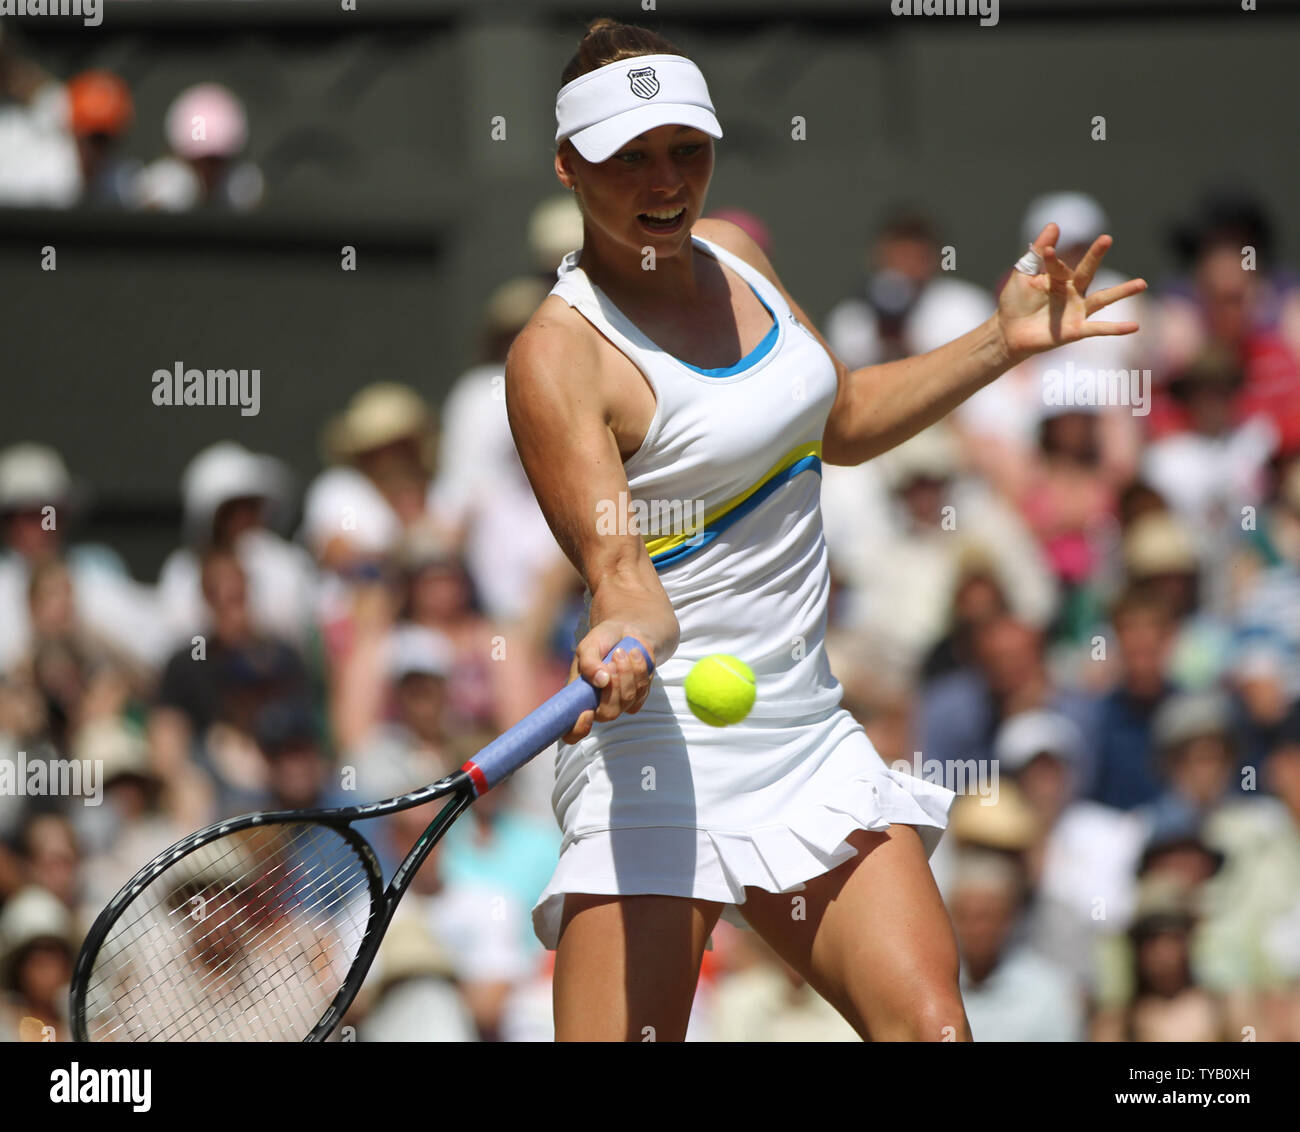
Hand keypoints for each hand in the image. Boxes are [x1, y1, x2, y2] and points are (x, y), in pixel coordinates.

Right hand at [561, 621, 657, 744]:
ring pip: (627, 700)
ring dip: (627, 672)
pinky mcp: (639, 696)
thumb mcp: (588, 646)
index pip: (572, 731)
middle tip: (614, 658)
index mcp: (578, 698)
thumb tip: (601, 681)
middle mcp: (597, 705)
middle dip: (615, 685)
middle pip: (608, 713)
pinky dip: (640, 669)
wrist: (627, 631)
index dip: (577, 730)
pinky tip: (634, 654)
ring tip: (621, 651)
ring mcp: (620, 703)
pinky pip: (642, 691)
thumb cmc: (602, 641)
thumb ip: (589, 663)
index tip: (587, 713)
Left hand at [995, 223, 1147, 365]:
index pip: (1058, 264)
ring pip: (1103, 299)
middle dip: (1095, 256)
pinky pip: (1099, 329)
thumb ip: (1036, 252)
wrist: (1008, 334)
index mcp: (1058, 277)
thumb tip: (1054, 224)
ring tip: (1142, 283)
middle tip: (1107, 238)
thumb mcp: (1022, 275)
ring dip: (1122, 292)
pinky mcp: (1076, 330)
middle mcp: (1072, 291)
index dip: (1051, 258)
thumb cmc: (1015, 303)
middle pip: (1087, 271)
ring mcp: (1076, 310)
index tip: (1046, 251)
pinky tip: (1135, 326)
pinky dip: (1116, 328)